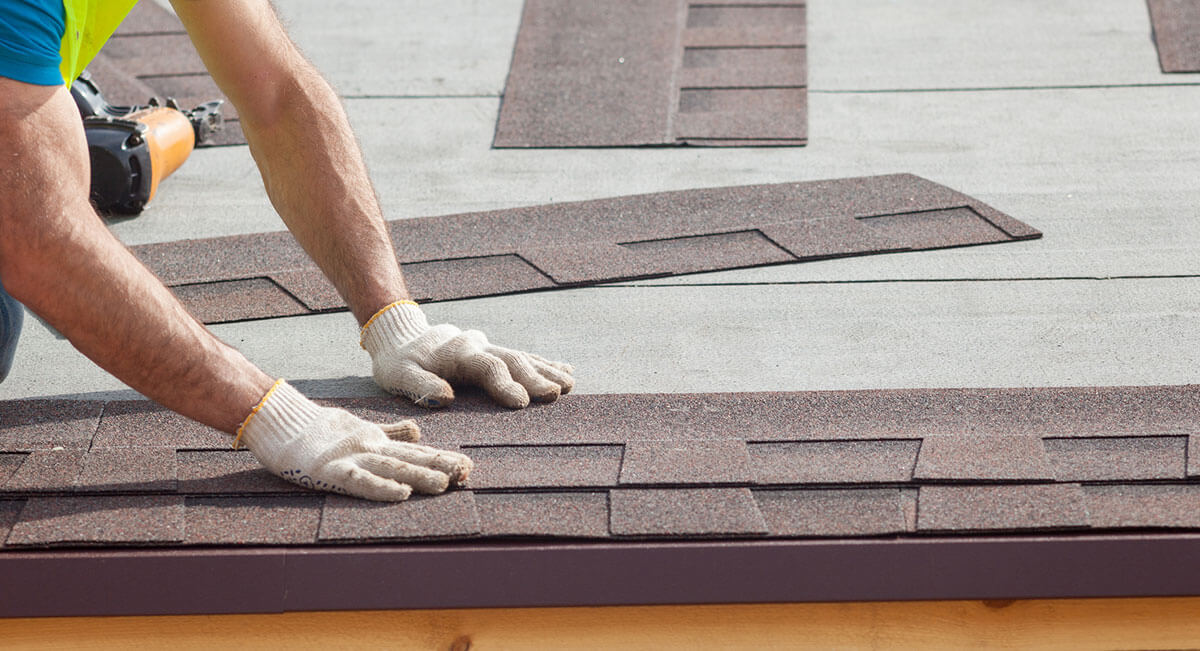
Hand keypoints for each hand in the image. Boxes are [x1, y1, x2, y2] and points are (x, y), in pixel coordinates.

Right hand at [237, 380, 472, 500]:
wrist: (280, 421)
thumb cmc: (318, 430)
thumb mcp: (361, 429)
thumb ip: (390, 432)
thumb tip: (418, 431)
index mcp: (377, 440)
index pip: (415, 450)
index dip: (441, 458)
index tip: (468, 467)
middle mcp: (370, 448)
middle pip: (411, 458)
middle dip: (440, 466)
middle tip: (467, 474)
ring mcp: (351, 458)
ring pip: (392, 466)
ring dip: (420, 475)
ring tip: (445, 483)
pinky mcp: (330, 470)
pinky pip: (360, 481)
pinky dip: (381, 487)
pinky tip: (401, 493)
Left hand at [360, 300, 573, 408]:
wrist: (401, 335)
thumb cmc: (398, 362)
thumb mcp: (398, 374)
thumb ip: (420, 385)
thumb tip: (445, 398)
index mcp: (458, 352)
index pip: (487, 367)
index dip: (505, 384)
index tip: (521, 402)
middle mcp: (478, 345)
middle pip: (512, 360)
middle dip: (535, 377)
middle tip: (556, 393)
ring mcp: (488, 346)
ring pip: (522, 356)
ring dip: (546, 370)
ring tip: (569, 384)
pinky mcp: (492, 351)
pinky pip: (522, 356)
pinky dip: (544, 363)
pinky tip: (565, 370)